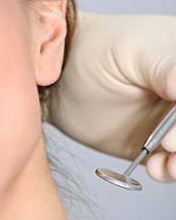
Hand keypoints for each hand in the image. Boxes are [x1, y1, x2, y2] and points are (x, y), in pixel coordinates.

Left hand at [49, 12, 175, 181]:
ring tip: (166, 164)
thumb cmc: (93, 48)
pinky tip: (157, 168)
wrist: (55, 75)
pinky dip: (171, 171)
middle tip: (169, 145)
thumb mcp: (134, 50)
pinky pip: (173, 164)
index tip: (172, 131)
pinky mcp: (155, 144)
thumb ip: (169, 68)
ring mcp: (172, 120)